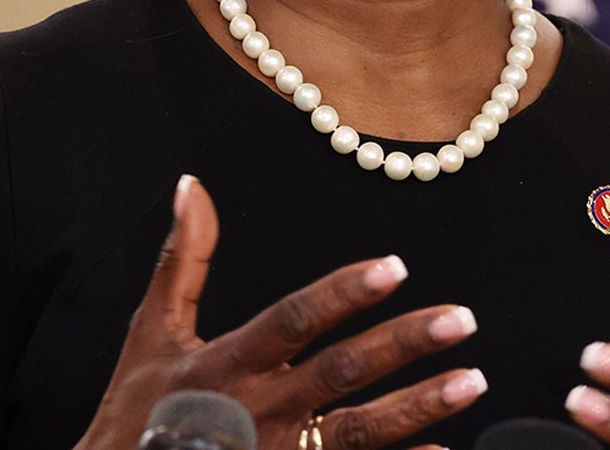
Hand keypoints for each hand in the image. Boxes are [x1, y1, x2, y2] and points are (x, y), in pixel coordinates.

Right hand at [72, 175, 486, 449]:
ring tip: (472, 381)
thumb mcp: (151, 333)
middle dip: (404, 345)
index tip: (396, 267)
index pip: (295, 321)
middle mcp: (258, 411)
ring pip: (359, 432)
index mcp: (226, 364)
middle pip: (342, 374)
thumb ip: (183, 260)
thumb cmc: (137, 412)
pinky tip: (443, 449)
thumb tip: (194, 186)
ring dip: (419, 407)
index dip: (344, 294)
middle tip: (463, 319)